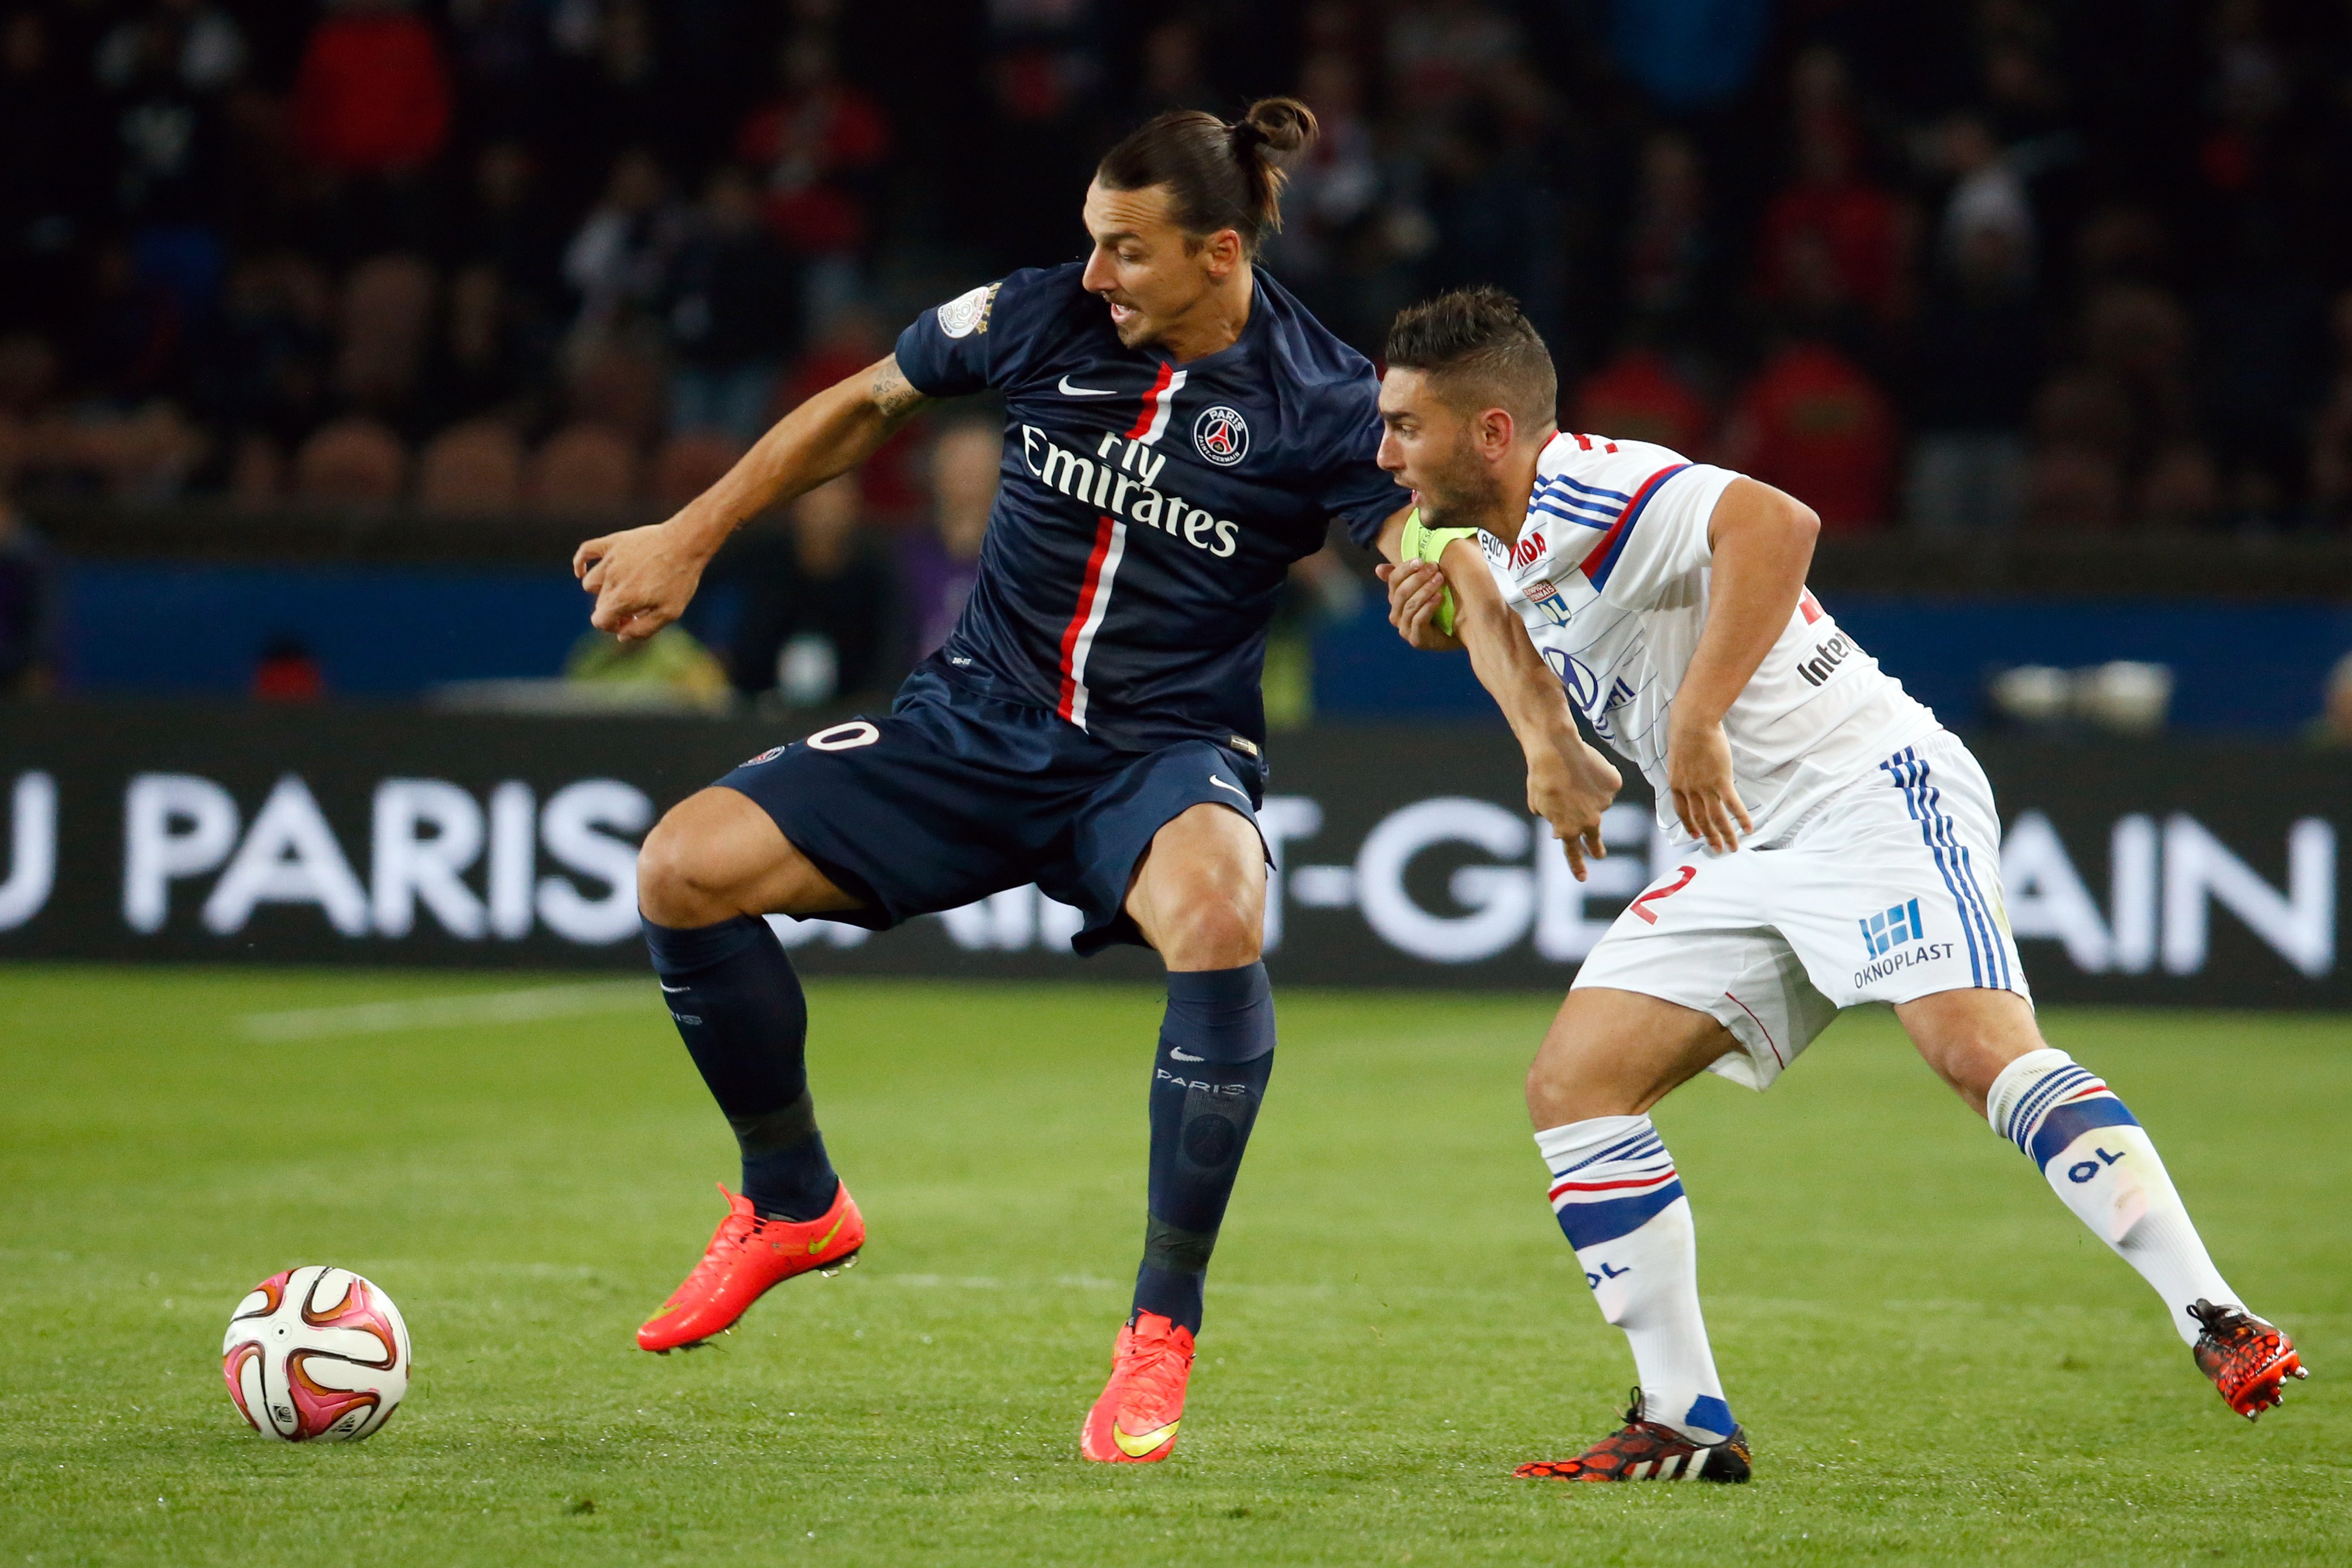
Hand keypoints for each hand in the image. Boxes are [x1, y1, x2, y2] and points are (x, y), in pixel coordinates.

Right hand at [573, 519, 709, 642]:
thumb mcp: (669, 612)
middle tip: (638, 604)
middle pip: (599, 603)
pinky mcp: (613, 542)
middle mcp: (612, 579)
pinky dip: (580, 563)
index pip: (600, 621)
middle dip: (614, 609)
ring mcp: (610, 559)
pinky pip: (585, 550)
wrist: (686, 542)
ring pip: (590, 582)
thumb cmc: (680, 579)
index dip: (613, 625)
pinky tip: (582, 571)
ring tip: (623, 587)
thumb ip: (643, 630)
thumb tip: (621, 637)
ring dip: (602, 590)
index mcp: (623, 599)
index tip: (630, 620)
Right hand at [1374, 558, 1462, 651]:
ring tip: (1440, 579)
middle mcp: (1396, 615)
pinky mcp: (1416, 639)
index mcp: (1396, 600)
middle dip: (1418, 578)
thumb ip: (1410, 576)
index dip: (1405, 569)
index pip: (1393, 581)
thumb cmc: (1443, 606)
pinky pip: (1418, 620)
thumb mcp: (1427, 587)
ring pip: (1410, 606)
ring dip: (1425, 590)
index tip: (1420, 560)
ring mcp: (1405, 629)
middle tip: (1434, 567)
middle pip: (1401, 593)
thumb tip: (1379, 569)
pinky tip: (1440, 597)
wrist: (1460, 630)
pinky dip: (1429, 607)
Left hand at [1526, 737, 1620, 879]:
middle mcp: (1590, 821)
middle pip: (1595, 839)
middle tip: (1598, 854)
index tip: (1582, 878)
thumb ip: (1553, 820)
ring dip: (1588, 795)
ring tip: (1573, 776)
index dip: (1577, 866)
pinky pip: (1606, 784)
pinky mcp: (1613, 785)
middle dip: (1596, 849)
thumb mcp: (1539, 805)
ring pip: (1598, 803)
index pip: (1573, 852)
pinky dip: (1598, 778)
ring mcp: (1605, 804)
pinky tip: (1586, 767)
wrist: (1555, 751)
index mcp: (1568, 829)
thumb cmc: (1540, 778)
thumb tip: (1559, 830)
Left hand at [1666, 711, 1752, 852]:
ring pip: (1717, 818)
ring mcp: (1705, 787)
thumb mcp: (1678, 757)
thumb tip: (1690, 773)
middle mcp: (1689, 791)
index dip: (1689, 825)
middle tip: (1717, 850)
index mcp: (1676, 785)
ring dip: (1726, 835)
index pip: (1682, 812)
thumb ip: (1684, 771)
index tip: (1695, 836)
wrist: (1692, 724)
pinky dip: (1741, 818)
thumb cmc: (1685, 733)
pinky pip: (1733, 805)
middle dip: (1709, 837)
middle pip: (1700, 820)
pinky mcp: (1721, 781)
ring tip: (1733, 848)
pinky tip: (1748, 829)